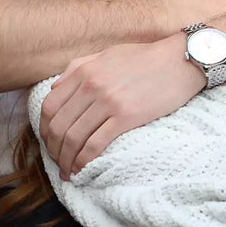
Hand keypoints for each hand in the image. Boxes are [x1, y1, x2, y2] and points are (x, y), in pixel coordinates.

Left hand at [39, 34, 203, 179]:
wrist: (181, 60)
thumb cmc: (147, 57)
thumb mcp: (108, 54)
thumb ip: (78, 67)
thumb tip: (54, 87)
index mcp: (84, 71)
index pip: (49, 106)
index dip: (44, 130)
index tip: (49, 143)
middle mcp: (91, 86)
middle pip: (58, 126)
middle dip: (53, 150)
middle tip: (57, 163)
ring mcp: (108, 102)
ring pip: (74, 138)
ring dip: (66, 160)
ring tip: (68, 172)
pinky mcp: (126, 116)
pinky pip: (95, 144)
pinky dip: (84, 161)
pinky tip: (82, 169)